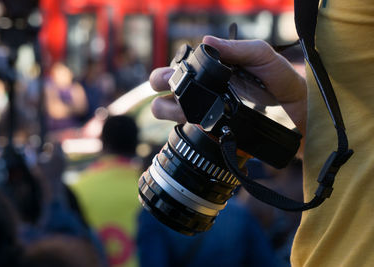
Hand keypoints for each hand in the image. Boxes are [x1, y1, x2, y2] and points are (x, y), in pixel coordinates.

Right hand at [150, 36, 306, 137]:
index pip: (181, 69)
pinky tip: (195, 125)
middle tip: (168, 86)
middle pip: (167, 89)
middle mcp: (206, 93)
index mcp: (214, 73)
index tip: (175, 73)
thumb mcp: (266, 59)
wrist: (302, 119)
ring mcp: (207, 115)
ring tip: (182, 109)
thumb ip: (240, 49)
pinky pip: (188, 135)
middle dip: (160, 85)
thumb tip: (207, 41)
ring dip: (167, 108)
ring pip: (169, 112)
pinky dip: (182, 129)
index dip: (171, 70)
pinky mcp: (212, 136)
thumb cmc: (285, 85)